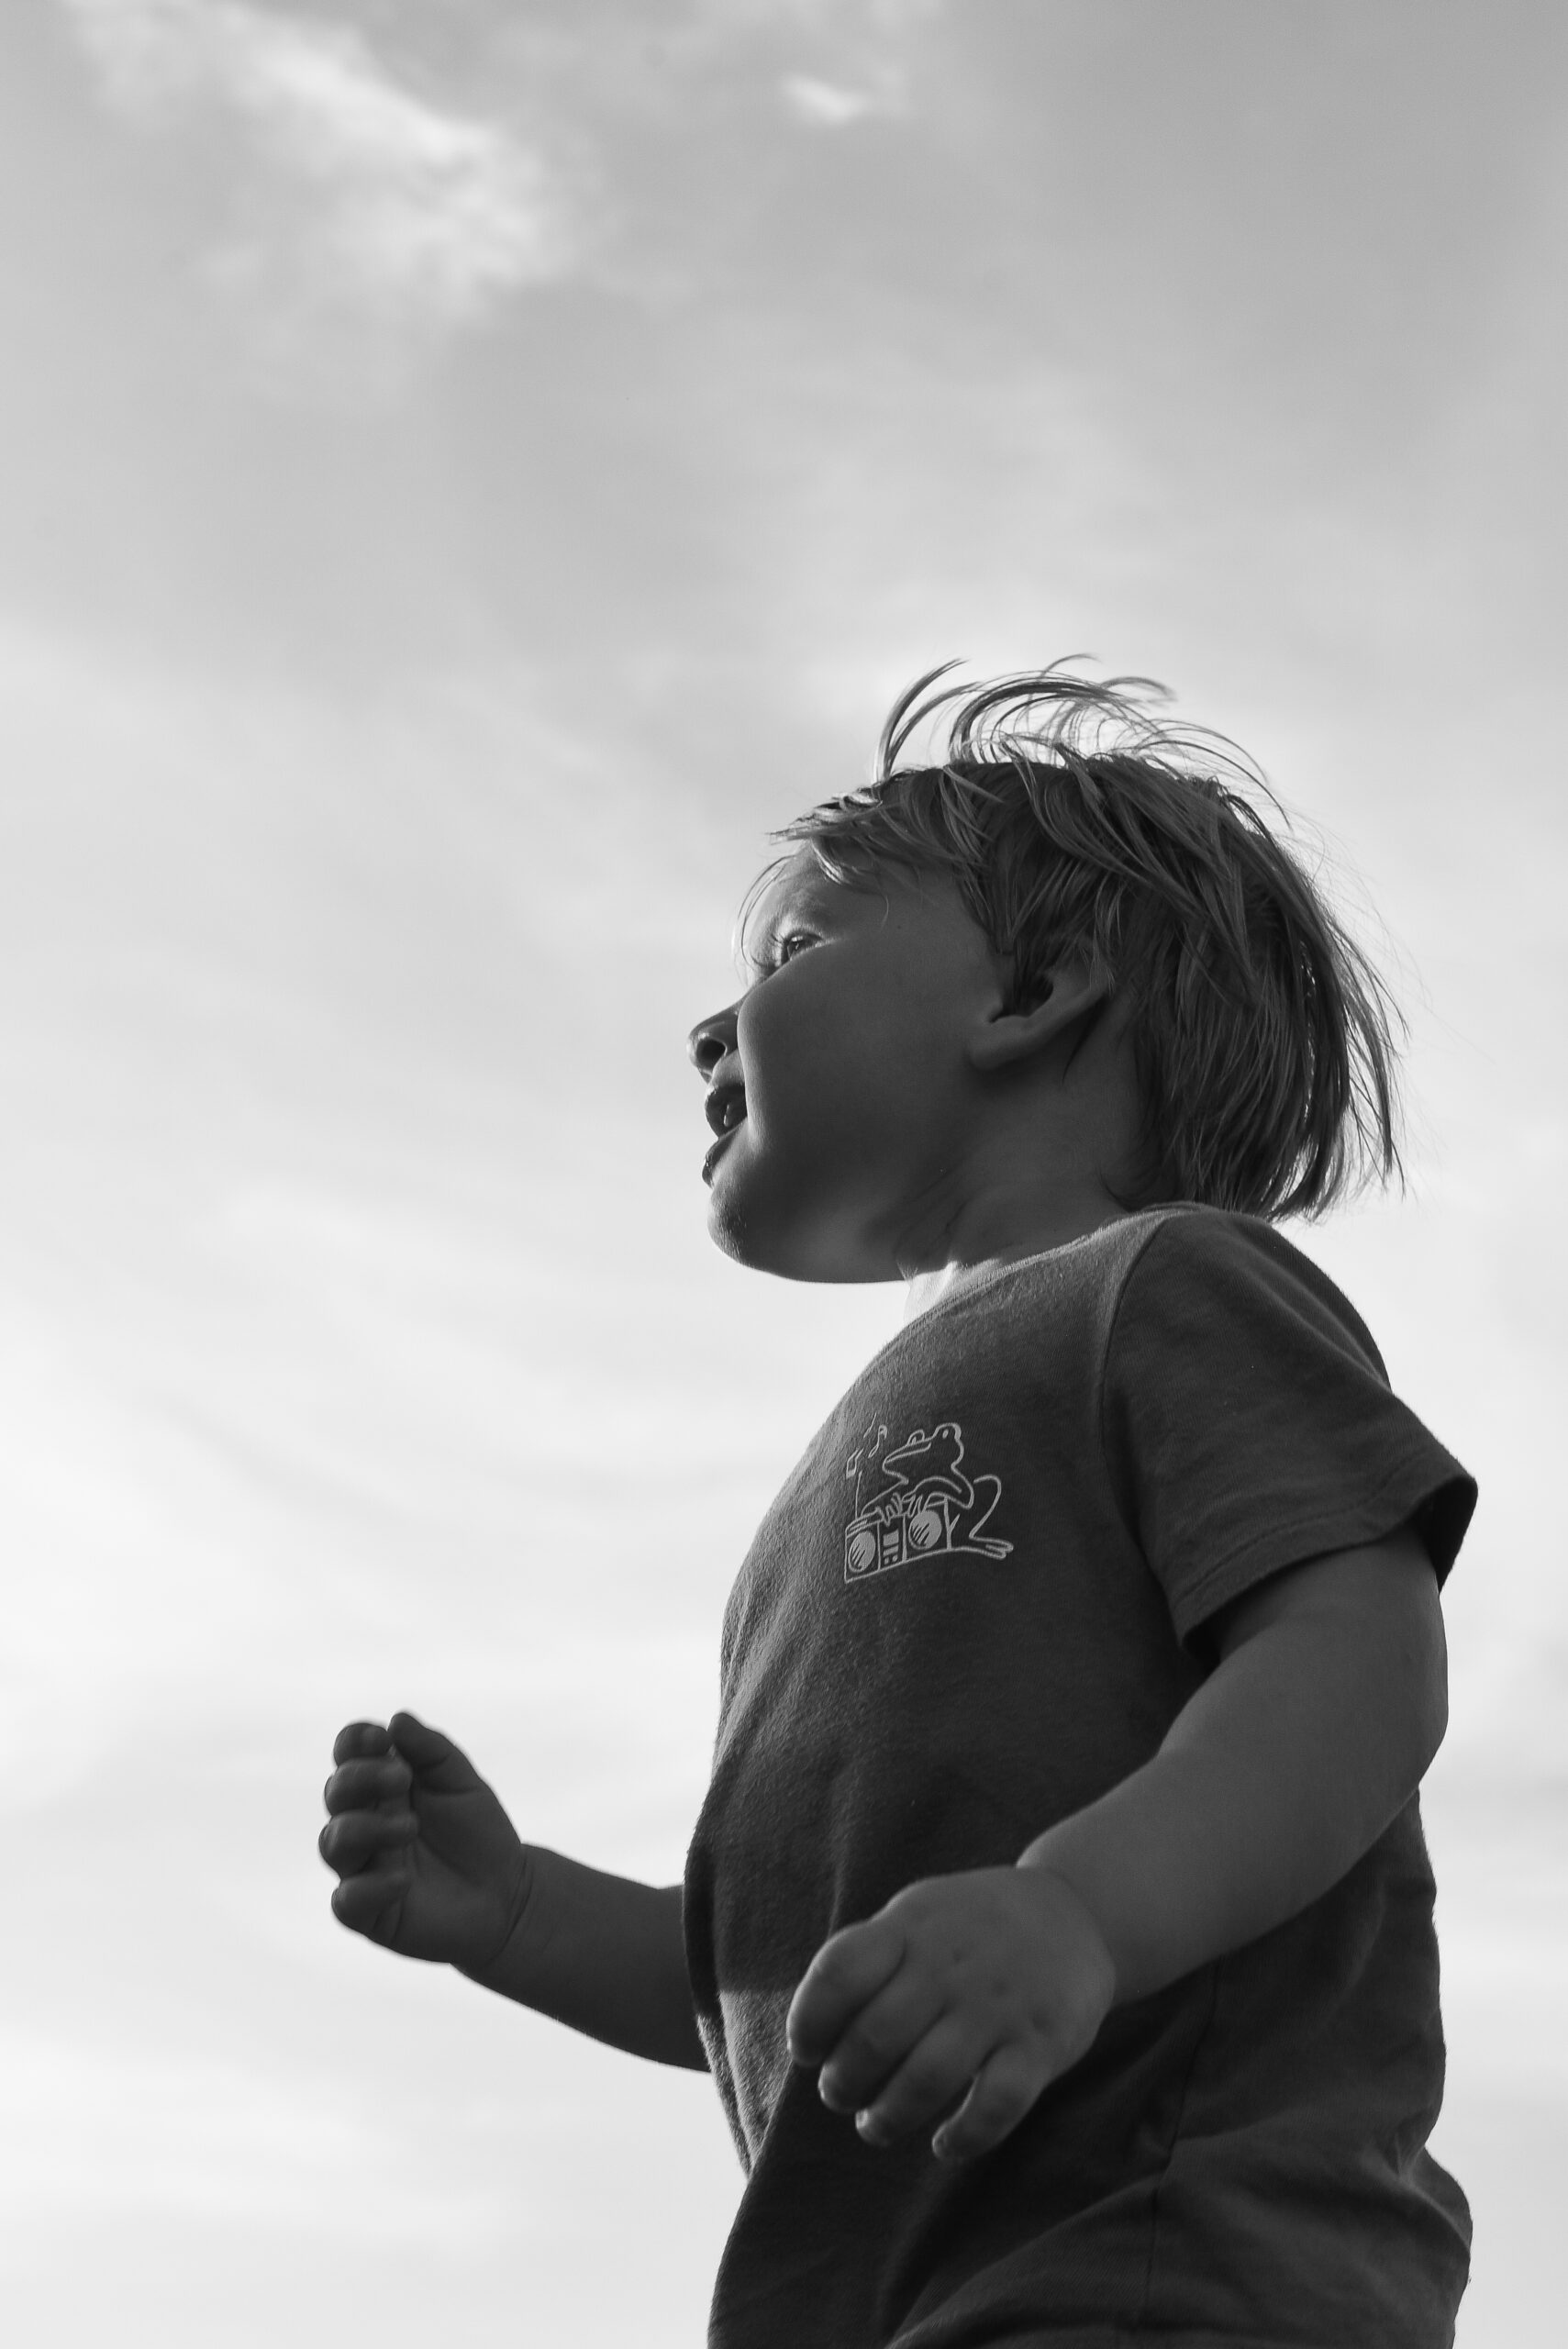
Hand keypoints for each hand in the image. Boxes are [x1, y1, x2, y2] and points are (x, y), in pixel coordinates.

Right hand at [319, 1711, 530, 1971]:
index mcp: (380, 1786)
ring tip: (409, 1827)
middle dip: (361, 1779)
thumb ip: (430, 1750)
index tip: (380, 1737)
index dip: (353, 1742)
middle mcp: (363, 1823)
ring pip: (332, 1843)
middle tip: (401, 1778)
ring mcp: (362, 1868)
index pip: (348, 1756)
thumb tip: (396, 1719)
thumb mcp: (461, 1782)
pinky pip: (347, 1902)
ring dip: (366, 1828)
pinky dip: (369, 1887)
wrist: (507, 1893)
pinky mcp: (369, 1913)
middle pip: (335, 1793)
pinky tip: (403, 1879)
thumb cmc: (477, 1831)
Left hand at [786, 1865, 1116, 2162]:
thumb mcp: (918, 1916)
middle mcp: (950, 1965)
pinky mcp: (1041, 2043)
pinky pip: (997, 2104)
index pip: (840, 1972)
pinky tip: (945, 2145)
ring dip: (891, 2116)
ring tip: (877, 2126)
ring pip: (928, 2078)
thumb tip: (813, 2033)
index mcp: (911, 1927)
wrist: (1075, 1912)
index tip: (808, 2051)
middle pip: (876, 2036)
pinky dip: (966, 2135)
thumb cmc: (971, 1927)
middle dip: (845, 2083)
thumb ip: (871, 1959)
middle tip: (841, 2097)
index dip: (810, 2020)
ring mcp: (997, 2005)